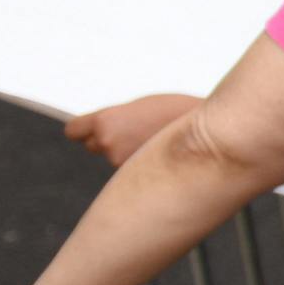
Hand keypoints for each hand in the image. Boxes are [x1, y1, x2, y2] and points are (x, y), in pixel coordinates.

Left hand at [66, 93, 197, 166]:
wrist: (209, 132)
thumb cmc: (176, 112)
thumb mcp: (140, 106)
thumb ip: (116, 119)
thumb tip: (101, 133)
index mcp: (105, 122)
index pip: (74, 131)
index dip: (83, 129)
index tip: (90, 128)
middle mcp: (108, 145)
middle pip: (93, 144)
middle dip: (107, 139)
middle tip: (131, 131)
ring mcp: (120, 164)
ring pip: (114, 157)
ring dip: (127, 150)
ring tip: (153, 138)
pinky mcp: (135, 178)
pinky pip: (129, 169)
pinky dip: (139, 162)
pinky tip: (159, 152)